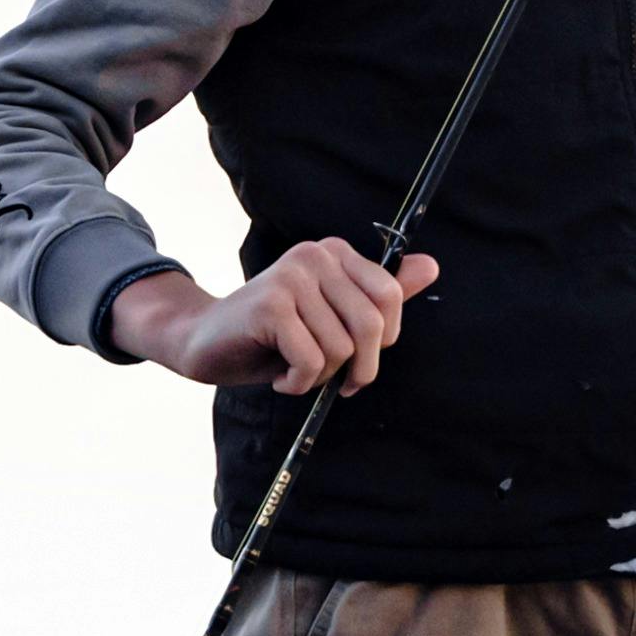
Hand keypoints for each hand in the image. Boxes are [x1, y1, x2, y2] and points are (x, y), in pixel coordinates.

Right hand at [107, 239, 443, 393]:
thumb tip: (431, 266)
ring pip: (340, 349)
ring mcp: (291, 277)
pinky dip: (298, 382)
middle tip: (333, 381)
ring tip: (294, 369)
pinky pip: (311, 361)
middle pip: (370, 327)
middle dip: (357, 368)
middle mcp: (315, 256)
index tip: (358, 360)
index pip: (390, 297)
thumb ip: (378, 295)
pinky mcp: (271, 305)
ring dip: (320, 377)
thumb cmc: (273, 336)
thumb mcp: (331, 317)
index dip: (381, 342)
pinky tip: (280, 376)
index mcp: (334, 252)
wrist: (204, 342)